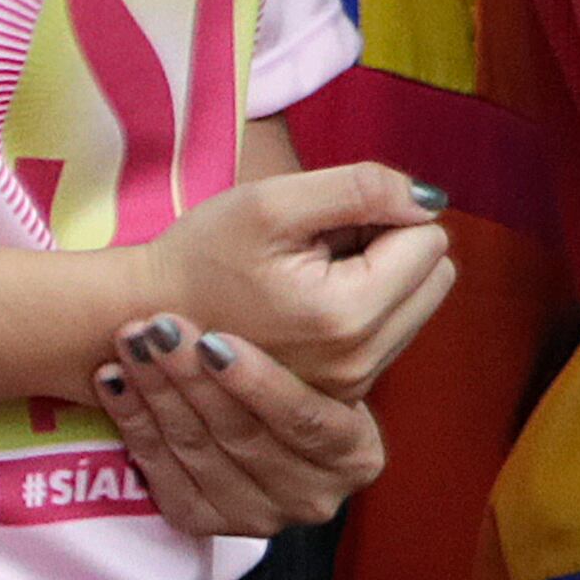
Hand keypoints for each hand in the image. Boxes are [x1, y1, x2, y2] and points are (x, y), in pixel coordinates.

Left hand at [89, 318, 383, 536]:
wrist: (259, 413)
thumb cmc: (303, 364)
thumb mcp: (333, 352)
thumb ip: (332, 328)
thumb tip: (358, 252)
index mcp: (355, 457)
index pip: (305, 420)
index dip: (258, 380)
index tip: (215, 338)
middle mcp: (312, 498)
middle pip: (243, 434)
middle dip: (194, 376)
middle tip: (158, 327)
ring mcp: (257, 517)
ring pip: (197, 449)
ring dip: (157, 392)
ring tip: (131, 342)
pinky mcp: (203, 523)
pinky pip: (160, 471)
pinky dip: (133, 422)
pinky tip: (112, 380)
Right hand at [133, 165, 453, 402]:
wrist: (143, 318)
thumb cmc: (203, 254)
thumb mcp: (274, 202)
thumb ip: (363, 188)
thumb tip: (433, 200)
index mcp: (347, 318)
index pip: (429, 240)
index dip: (380, 218)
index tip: (320, 231)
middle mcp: (359, 365)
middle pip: (435, 273)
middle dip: (389, 248)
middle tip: (316, 251)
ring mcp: (352, 386)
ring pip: (418, 300)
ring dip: (377, 277)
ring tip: (305, 278)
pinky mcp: (343, 391)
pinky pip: (392, 327)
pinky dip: (364, 305)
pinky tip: (307, 303)